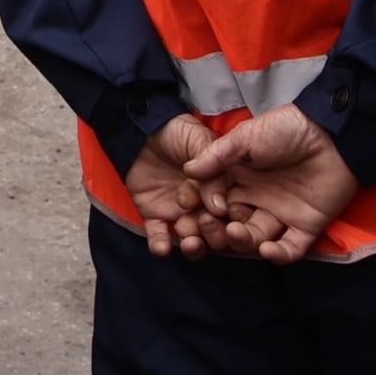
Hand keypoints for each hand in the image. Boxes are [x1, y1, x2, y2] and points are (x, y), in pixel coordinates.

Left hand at [125, 115, 228, 259]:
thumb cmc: (176, 130)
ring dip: (192, 245)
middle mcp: (204, 206)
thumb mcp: (200, 142)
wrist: (140, 127)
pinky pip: (159, 236)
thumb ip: (213, 173)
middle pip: (215, 230)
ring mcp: (181, 213)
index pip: (233, 211)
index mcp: (222, 188)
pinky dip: (160, 244)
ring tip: (190, 241)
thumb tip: (220, 207)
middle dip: (213, 234)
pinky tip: (162, 247)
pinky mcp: (155, 216)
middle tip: (206, 225)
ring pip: (191, 238)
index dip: (234, 220)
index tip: (233, 223)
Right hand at [182, 104, 358, 264]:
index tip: (190, 204)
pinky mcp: (305, 227)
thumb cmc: (285, 130)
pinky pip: (290, 249)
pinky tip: (267, 249)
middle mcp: (256, 199)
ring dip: (242, 241)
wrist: (332, 134)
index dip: (199, 204)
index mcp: (238, 178)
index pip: (212, 198)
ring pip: (254, 238)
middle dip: (216, 228)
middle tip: (210, 224)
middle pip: (229, 223)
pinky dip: (278, 255)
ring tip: (235, 232)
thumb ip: (217, 155)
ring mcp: (280, 214)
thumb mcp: (245, 137)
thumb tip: (188, 170)